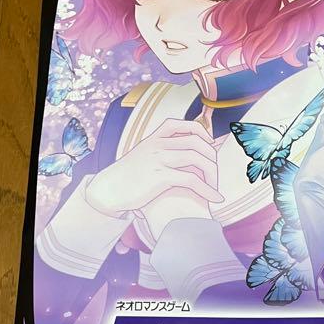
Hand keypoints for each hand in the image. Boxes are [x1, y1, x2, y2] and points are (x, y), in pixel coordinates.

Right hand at [85, 117, 221, 216]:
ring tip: (216, 186)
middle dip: (211, 156)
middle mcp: (157, 145)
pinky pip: (192, 179)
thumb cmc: (126, 178)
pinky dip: (208, 189)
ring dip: (212, 173)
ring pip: (196, 158)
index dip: (201, 132)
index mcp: (153, 138)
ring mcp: (159, 160)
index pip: (182, 125)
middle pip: (195, 142)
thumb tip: (176, 157)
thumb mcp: (141, 157)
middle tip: (215, 172)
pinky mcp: (160, 177)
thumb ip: (158, 153)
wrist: (107, 190)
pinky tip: (215, 199)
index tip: (210, 145)